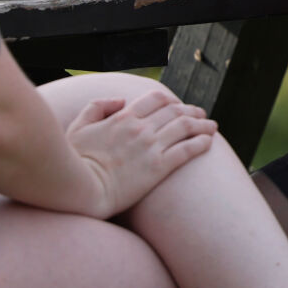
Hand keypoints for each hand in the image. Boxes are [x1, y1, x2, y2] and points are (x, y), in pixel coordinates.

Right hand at [66, 92, 218, 216]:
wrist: (81, 188)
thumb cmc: (74, 159)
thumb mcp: (79, 126)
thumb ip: (98, 106)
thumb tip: (121, 100)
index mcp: (123, 116)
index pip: (156, 99)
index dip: (171, 100)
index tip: (178, 106)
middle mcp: (141, 128)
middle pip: (175, 111)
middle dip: (191, 111)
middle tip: (201, 114)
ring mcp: (151, 147)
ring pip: (185, 128)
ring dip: (202, 124)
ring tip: (212, 126)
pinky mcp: (158, 168)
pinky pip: (187, 151)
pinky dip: (201, 143)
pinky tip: (209, 142)